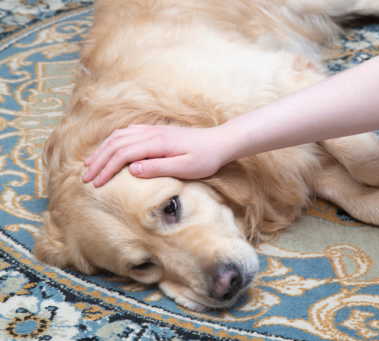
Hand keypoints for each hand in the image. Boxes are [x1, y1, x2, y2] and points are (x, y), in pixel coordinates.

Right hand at [82, 124, 228, 186]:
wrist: (220, 142)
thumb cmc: (206, 159)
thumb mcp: (185, 168)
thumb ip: (158, 168)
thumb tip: (132, 170)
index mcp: (157, 143)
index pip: (123, 154)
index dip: (106, 169)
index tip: (95, 184)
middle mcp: (151, 133)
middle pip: (115, 144)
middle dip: (98, 161)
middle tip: (85, 178)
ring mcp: (153, 130)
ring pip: (119, 136)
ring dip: (102, 150)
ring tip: (90, 165)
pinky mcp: (156, 131)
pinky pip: (128, 132)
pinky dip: (113, 141)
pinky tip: (109, 149)